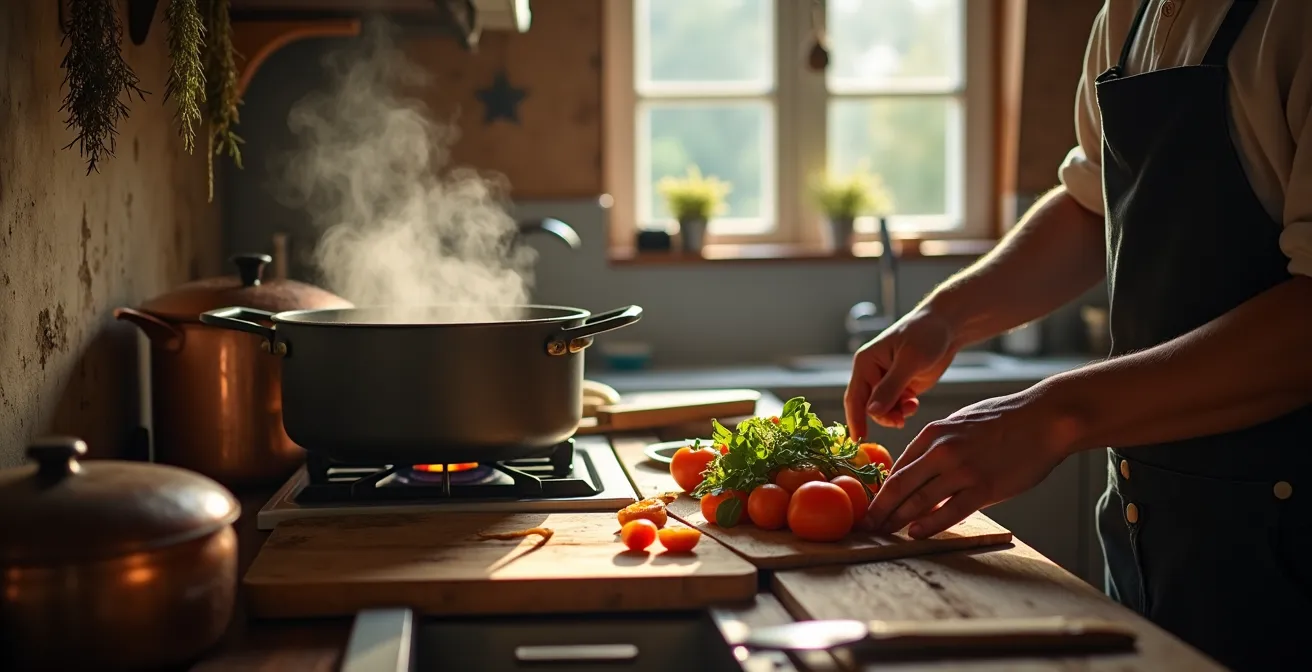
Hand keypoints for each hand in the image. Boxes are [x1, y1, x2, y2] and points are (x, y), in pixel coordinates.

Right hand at [845, 309, 958, 436]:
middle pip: (869, 406)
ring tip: (911, 407)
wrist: (947, 327)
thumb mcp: (909, 361)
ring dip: (896, 414)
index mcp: (866, 363)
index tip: (858, 440)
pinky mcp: (902, 386)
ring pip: (883, 409)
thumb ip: (890, 388)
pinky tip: (914, 403)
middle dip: (883, 416)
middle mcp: (872, 373)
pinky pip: (896, 407)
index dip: (855, 419)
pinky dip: (905, 410)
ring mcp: (887, 381)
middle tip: (900, 421)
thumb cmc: (926, 335)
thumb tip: (871, 412)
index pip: (855, 396)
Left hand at [864, 388, 1075, 538]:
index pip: (897, 468)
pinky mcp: (984, 488)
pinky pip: (949, 512)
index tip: (871, 506)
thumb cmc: (1005, 419)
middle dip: (879, 510)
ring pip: (919, 502)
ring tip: (883, 534)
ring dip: (898, 521)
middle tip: (865, 527)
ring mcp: (961, 470)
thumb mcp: (961, 422)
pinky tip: (916, 534)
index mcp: (933, 433)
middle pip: (899, 487)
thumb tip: (920, 465)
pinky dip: (929, 526)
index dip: (880, 491)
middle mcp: (941, 451)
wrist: (1045, 418)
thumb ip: (938, 443)